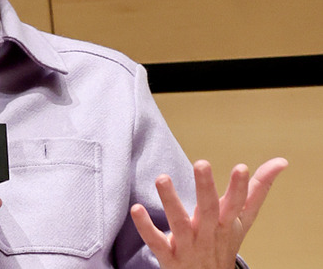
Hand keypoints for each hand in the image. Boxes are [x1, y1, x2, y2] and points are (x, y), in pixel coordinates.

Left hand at [130, 157, 287, 268]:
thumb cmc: (223, 242)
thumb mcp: (242, 219)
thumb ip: (257, 190)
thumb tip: (281, 161)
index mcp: (227, 222)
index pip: (238, 204)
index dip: (240, 187)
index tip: (241, 167)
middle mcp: (208, 233)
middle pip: (209, 210)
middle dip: (206, 188)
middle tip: (201, 163)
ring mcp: (188, 246)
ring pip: (180, 224)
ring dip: (171, 201)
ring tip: (162, 178)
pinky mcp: (169, 256)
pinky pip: (156, 242)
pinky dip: (146, 227)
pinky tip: (136, 209)